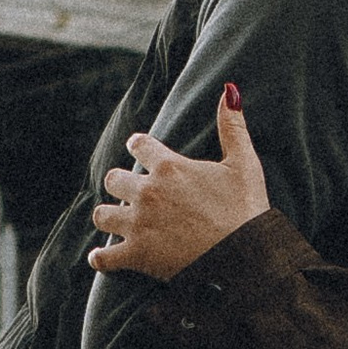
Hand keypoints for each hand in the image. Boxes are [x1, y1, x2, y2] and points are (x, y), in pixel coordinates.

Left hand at [89, 86, 269, 279]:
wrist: (246, 258)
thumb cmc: (247, 211)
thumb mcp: (245, 164)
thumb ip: (232, 126)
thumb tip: (229, 90)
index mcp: (169, 167)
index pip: (138, 145)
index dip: (139, 146)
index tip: (139, 149)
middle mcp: (148, 192)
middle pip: (113, 179)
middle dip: (121, 183)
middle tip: (131, 191)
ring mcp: (138, 224)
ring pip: (101, 214)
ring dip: (108, 216)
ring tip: (117, 221)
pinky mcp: (136, 255)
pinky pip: (104, 257)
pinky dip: (101, 258)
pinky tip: (101, 258)